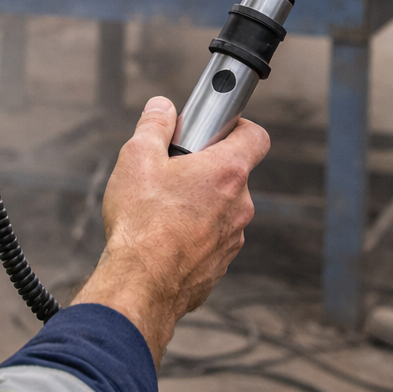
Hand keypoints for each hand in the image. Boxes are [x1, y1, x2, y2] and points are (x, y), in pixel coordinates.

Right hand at [71, 97, 269, 365]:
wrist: (141, 284)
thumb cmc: (141, 221)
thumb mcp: (137, 158)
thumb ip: (154, 125)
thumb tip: (162, 107)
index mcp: (227, 171)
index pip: (256, 136)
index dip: (237, 127)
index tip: (212, 128)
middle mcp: (239, 204)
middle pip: (231, 174)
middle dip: (204, 168)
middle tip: (170, 171)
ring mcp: (233, 238)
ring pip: (220, 209)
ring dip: (198, 204)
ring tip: (160, 209)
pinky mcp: (220, 265)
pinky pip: (211, 239)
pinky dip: (192, 234)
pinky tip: (162, 237)